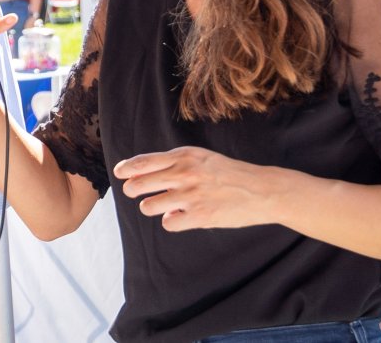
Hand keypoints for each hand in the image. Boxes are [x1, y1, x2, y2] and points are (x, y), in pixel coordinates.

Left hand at [114, 146, 286, 231]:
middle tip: (137, 193)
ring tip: (169, 205)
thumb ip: (172, 163)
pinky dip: (172, 221)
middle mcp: (184, 173)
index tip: (119, 173)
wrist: (261, 190)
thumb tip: (138, 173)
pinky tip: (183, 216)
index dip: (125, 169)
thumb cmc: (227, 173)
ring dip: (154, 207)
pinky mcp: (199, 216)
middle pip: (138, 185)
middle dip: (132, 190)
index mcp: (184, 156)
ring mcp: (191, 195)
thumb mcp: (201, 158)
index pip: (142, 162)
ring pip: (149, 206)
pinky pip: (168, 223)